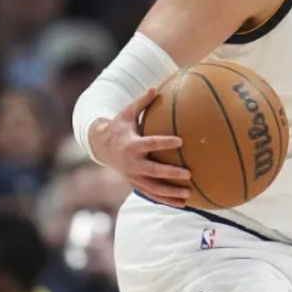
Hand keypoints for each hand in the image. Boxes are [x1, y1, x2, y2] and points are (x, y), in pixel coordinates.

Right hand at [89, 87, 190, 206]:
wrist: (101, 147)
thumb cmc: (119, 127)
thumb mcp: (126, 113)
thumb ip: (141, 102)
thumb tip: (155, 87)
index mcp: (132, 145)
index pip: (150, 143)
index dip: (164, 142)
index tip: (180, 141)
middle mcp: (133, 163)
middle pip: (154, 171)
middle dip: (171, 173)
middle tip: (189, 174)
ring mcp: (134, 176)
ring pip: (154, 187)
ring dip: (171, 192)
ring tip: (189, 194)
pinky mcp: (136, 184)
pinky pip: (153, 194)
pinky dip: (167, 200)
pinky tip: (183, 204)